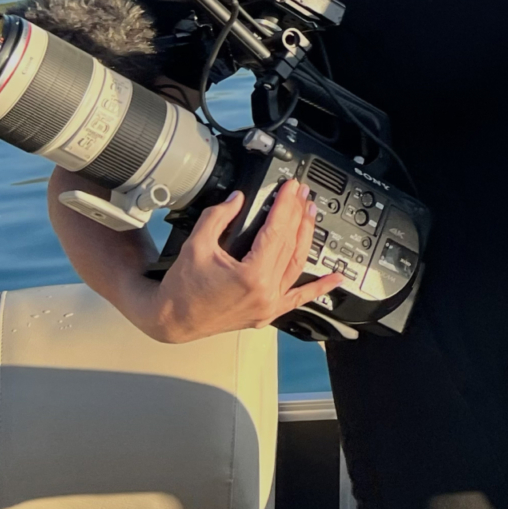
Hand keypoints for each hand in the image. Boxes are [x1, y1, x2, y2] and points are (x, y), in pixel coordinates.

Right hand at [138, 179, 343, 343]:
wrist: (172, 320)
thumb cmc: (182, 288)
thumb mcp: (196, 245)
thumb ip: (219, 217)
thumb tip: (238, 199)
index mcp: (251, 276)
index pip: (277, 231)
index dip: (286, 205)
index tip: (291, 188)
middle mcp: (265, 293)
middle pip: (290, 245)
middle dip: (297, 215)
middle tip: (302, 194)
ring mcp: (269, 305)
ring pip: (297, 265)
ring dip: (308, 238)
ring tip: (311, 215)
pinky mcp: (268, 313)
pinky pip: (298, 299)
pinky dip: (318, 288)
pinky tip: (335, 278)